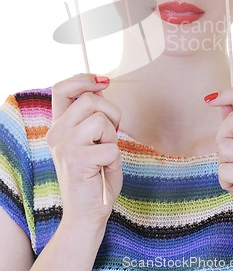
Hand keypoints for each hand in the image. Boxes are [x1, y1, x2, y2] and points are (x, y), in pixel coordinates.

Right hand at [47, 74, 121, 227]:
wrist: (87, 214)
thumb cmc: (95, 175)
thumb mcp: (92, 139)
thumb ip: (92, 114)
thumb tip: (101, 85)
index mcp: (59, 126)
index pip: (62, 89)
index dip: (84, 79)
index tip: (104, 82)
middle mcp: (57, 133)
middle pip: (89, 100)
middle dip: (112, 112)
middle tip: (112, 132)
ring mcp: (65, 146)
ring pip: (101, 120)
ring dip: (112, 136)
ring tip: (104, 153)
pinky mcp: (78, 160)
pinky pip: (111, 146)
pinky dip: (115, 158)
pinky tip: (104, 169)